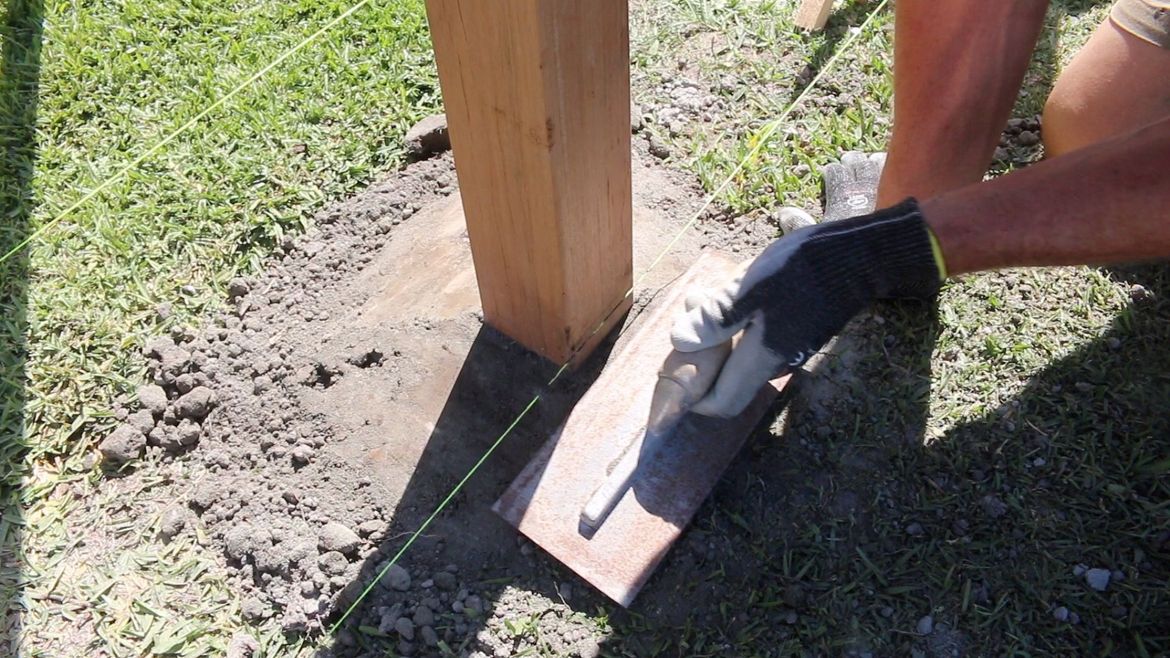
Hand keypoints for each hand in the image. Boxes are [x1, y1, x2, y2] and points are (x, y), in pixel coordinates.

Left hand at [671, 199, 943, 416]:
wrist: (859, 255)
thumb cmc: (801, 271)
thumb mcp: (749, 291)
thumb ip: (714, 319)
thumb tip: (678, 341)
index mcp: (761, 360)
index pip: (722, 403)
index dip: (693, 398)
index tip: (673, 370)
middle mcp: (776, 362)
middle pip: (727, 378)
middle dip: (700, 353)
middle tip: (687, 316)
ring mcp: (790, 347)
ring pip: (740, 352)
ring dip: (716, 332)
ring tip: (703, 295)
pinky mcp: (798, 330)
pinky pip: (755, 337)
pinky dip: (736, 322)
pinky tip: (732, 289)